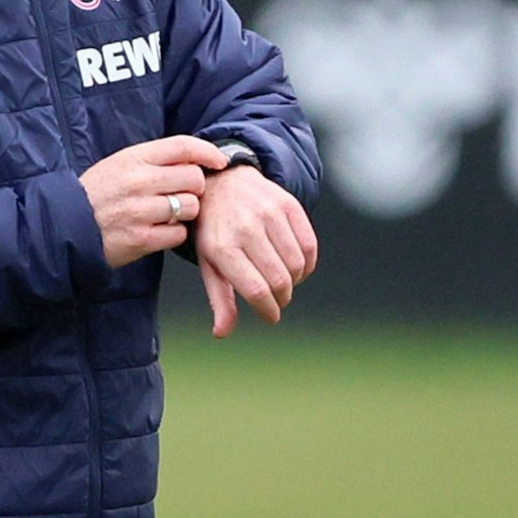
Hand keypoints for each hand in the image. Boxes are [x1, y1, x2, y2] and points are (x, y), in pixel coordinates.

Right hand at [80, 136, 225, 269]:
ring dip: (185, 213)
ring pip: (190, 207)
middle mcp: (138, 181)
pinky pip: (178, 234)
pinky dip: (173, 234)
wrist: (64, 227)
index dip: (208, 152)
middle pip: (194, 178)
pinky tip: (158, 231)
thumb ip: (153, 160)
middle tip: (181, 194)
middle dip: (195, 188)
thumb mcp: (118, 164)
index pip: (183, 146)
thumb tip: (193, 159)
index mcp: (133, 158)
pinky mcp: (141, 239)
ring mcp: (140, 211)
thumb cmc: (95, 195)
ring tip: (167, 214)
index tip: (220, 161)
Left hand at [194, 165, 318, 337]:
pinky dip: (307, 264)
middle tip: (277, 300)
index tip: (271, 316)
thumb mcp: (208, 263)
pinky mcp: (287, 204)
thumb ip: (220, 299)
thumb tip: (222, 333)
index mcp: (222, 248)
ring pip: (296, 265)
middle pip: (279, 280)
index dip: (269, 310)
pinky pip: (309, 245)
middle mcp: (246, 228)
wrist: (221, 183)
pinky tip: (296, 267)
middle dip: (282, 298)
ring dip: (295, 281)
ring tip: (284, 282)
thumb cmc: (213, 231)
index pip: (256, 290)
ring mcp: (268, 214)